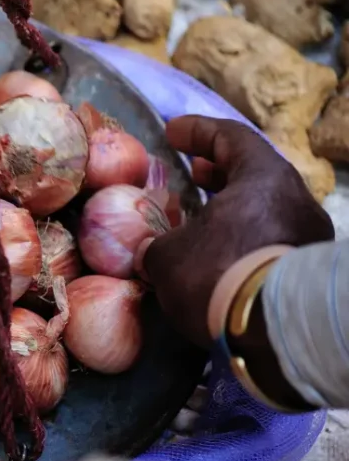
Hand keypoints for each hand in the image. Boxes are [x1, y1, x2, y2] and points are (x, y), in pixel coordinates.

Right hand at [139, 116, 332, 348]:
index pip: (231, 137)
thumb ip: (158, 245)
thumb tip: (152, 251)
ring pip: (264, 209)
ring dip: (232, 210)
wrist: (272, 329)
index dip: (197, 131)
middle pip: (254, 173)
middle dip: (219, 172)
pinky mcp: (307, 270)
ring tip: (201, 219)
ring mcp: (308, 236)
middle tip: (193, 173)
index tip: (171, 131)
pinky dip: (243, 238)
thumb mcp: (167, 257)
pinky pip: (270, 239)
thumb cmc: (216, 272)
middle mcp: (295, 199)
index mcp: (263, 177)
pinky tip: (219, 254)